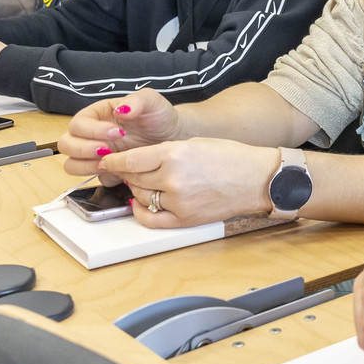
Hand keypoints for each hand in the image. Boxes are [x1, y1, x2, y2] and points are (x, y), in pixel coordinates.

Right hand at [58, 87, 183, 178]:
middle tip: (108, 150)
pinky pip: (94, 179)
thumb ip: (137, 101)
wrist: (173, 137)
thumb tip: (120, 109)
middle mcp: (91, 135)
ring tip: (110, 163)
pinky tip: (122, 172)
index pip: (78, 123)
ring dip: (86, 166)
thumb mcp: (152, 101)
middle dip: (83, 149)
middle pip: (66, 145)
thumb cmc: (159, 116)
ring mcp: (97, 155)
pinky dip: (105, 177)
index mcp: (97, 115)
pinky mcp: (107, 170)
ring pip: (71, 164)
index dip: (92, 130)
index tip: (117, 133)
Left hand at [96, 139, 276, 227]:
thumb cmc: (232, 158)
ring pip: (140, 196)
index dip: (114, 161)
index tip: (106, 160)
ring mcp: (178, 201)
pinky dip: (140, 211)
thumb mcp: (194, 143)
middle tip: (123, 170)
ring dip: (137, 189)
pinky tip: (140, 203)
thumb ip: (164, 152)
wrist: (257, 179)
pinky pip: (150, 218)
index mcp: (175, 153)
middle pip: (133, 177)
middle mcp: (173, 178)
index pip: (131, 159)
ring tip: (144, 182)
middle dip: (125, 173)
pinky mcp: (184, 219)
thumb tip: (137, 161)